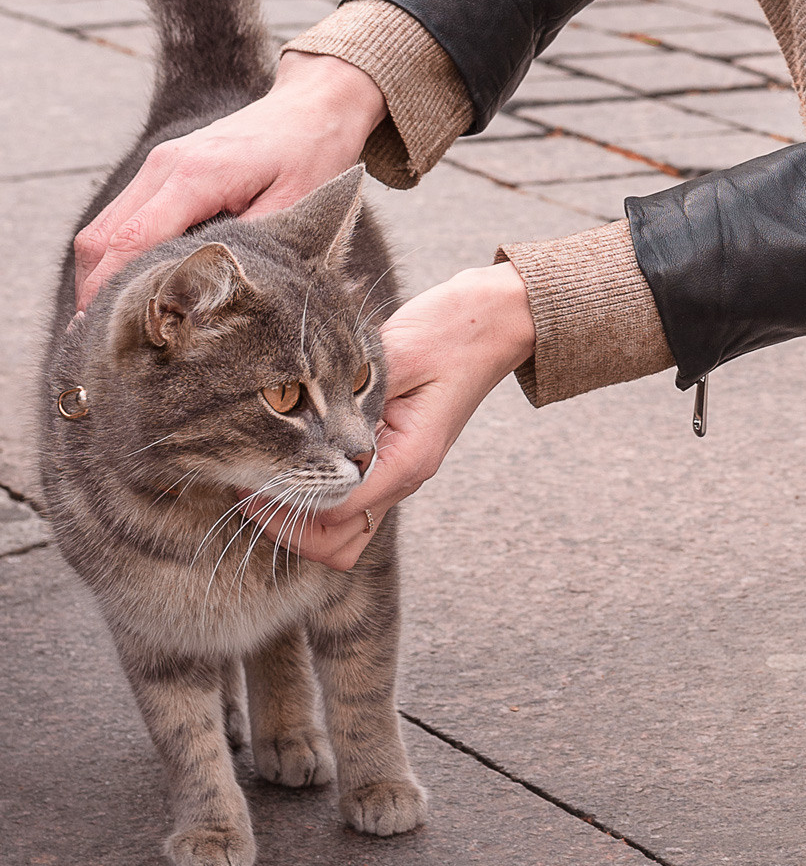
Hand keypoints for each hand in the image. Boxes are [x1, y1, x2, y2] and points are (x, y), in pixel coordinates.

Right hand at [74, 54, 384, 307]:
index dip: (112, 293)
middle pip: (102, 239)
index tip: (107, 336)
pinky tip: (131, 288)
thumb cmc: (312, 152)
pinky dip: (115, 255)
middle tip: (103, 345)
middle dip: (94, 293)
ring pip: (102, 228)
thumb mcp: (296, 204)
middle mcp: (164, 166)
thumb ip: (249, 246)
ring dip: (100, 275)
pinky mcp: (162, 170)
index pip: (132, 241)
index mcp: (196, 175)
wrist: (314, 103)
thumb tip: (210, 292)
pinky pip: (121, 217)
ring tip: (112, 325)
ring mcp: (158, 165)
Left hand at [259, 263, 534, 570]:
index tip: (247, 478)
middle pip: (337, 544)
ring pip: (345, 534)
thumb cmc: (451, 331)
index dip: (285, 503)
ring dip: (303, 523)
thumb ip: (349, 396)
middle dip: (287, 528)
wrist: (497, 321)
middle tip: (249, 489)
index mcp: (407, 459)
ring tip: (268, 484)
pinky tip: (295, 467)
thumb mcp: (395, 356)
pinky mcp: (396, 459)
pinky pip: (354, 505)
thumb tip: (290, 418)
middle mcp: (406, 477)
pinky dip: (320, 502)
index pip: (333, 512)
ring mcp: (403, 472)